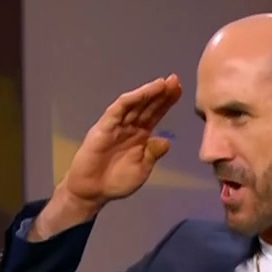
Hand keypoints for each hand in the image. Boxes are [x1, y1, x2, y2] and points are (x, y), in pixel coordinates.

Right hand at [64, 74, 181, 203]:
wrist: (92, 191)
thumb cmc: (116, 181)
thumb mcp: (141, 169)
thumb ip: (153, 154)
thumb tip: (166, 141)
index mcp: (141, 136)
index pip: (155, 114)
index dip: (167, 102)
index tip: (179, 90)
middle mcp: (129, 127)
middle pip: (147, 105)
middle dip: (161, 93)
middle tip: (175, 79)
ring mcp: (116, 125)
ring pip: (134, 104)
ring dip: (148, 93)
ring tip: (163, 83)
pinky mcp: (104, 127)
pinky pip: (117, 110)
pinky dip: (130, 101)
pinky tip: (142, 93)